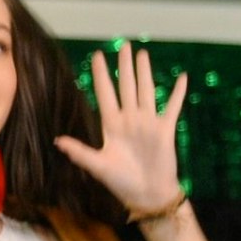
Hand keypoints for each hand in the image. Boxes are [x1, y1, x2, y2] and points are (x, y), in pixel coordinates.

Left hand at [53, 41, 186, 212]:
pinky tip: (182, 78)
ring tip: (143, 53)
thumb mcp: (98, 166)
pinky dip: (177, 93)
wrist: (147, 195)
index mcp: (111, 126)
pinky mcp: (165, 129)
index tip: (95, 56)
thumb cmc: (121, 182)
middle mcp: (129, 119)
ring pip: (145, 90)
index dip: (100, 75)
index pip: (104, 93)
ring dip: (144, 72)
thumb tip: (57, 141)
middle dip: (123, 66)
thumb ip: (80, 152)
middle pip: (125, 86)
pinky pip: (172, 107)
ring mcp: (148, 122)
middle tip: (122, 44)